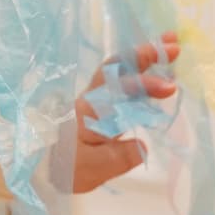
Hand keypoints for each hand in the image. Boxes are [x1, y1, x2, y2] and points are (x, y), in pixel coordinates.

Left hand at [70, 32, 179, 192]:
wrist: (40, 170)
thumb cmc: (64, 168)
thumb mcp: (94, 168)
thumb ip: (122, 157)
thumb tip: (143, 144)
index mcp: (90, 109)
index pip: (118, 88)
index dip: (144, 84)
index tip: (170, 88)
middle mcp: (91, 98)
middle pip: (117, 67)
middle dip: (146, 54)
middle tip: (174, 44)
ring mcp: (94, 100)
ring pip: (119, 72)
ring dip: (144, 59)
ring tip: (171, 48)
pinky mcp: (99, 107)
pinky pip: (121, 83)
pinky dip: (140, 74)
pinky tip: (158, 72)